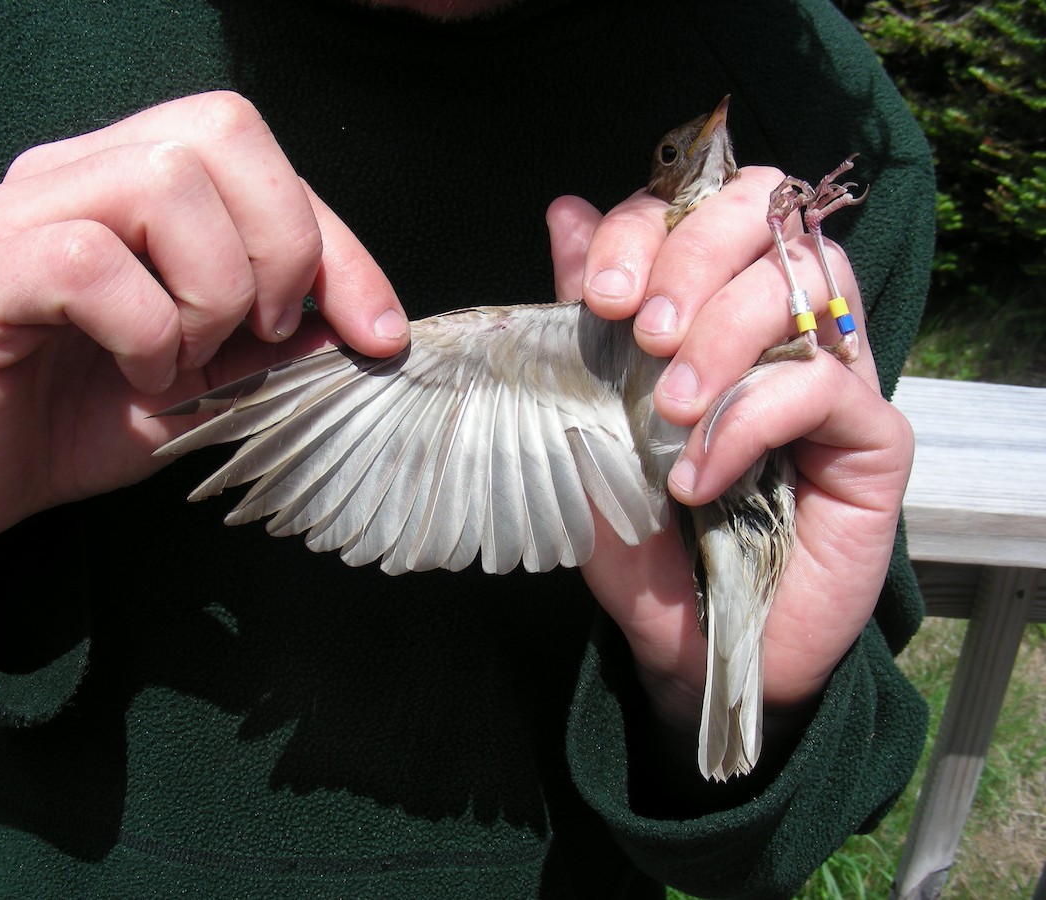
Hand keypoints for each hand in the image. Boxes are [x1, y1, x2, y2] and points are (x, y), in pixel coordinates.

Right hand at [0, 91, 409, 546]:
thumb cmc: (98, 416)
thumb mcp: (222, 375)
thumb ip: (283, 335)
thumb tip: (369, 320)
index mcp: (136, 178)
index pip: (260, 155)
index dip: (335, 242)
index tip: (378, 334)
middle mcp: (76, 173)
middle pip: (220, 132)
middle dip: (280, 248)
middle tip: (257, 336)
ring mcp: (18, 215)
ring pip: (161, 182)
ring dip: (209, 291)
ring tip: (185, 359)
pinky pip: (87, 258)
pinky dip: (143, 328)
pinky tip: (140, 376)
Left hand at [547, 167, 914, 737]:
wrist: (690, 640)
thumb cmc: (642, 536)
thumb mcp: (590, 421)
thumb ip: (586, 320)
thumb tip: (566, 212)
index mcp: (711, 303)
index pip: (700, 206)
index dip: (648, 226)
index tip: (601, 296)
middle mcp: (780, 322)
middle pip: (765, 213)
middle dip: (691, 260)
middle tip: (641, 335)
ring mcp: (834, 371)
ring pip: (804, 280)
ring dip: (721, 336)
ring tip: (669, 412)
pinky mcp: (872, 435)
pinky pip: (820, 382)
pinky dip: (746, 420)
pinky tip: (701, 477)